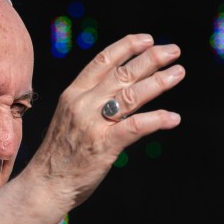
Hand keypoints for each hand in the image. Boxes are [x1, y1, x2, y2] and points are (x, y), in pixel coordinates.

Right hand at [26, 33, 183, 209]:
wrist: (45, 185)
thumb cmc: (60, 155)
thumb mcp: (69, 118)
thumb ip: (90, 103)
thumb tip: (118, 91)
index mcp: (73, 94)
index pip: (103, 61)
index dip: (127, 47)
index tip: (148, 39)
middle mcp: (83, 104)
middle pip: (122, 73)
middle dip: (151, 58)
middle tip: (173, 50)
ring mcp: (94, 124)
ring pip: (132, 95)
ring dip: (159, 82)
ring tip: (179, 72)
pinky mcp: (105, 145)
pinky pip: (136, 127)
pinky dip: (157, 120)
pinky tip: (173, 118)